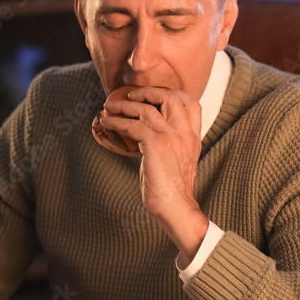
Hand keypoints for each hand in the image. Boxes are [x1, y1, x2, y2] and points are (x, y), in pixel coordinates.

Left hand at [95, 86, 208, 261]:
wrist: (175, 207)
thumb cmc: (172, 190)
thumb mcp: (178, 161)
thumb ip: (170, 144)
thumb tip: (145, 135)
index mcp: (193, 138)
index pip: (192, 104)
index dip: (172, 94)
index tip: (153, 96)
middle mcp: (184, 134)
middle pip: (170, 97)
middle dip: (148, 91)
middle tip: (130, 96)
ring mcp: (171, 138)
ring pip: (147, 108)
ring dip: (124, 105)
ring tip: (110, 106)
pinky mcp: (156, 145)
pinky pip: (132, 125)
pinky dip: (116, 121)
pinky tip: (106, 123)